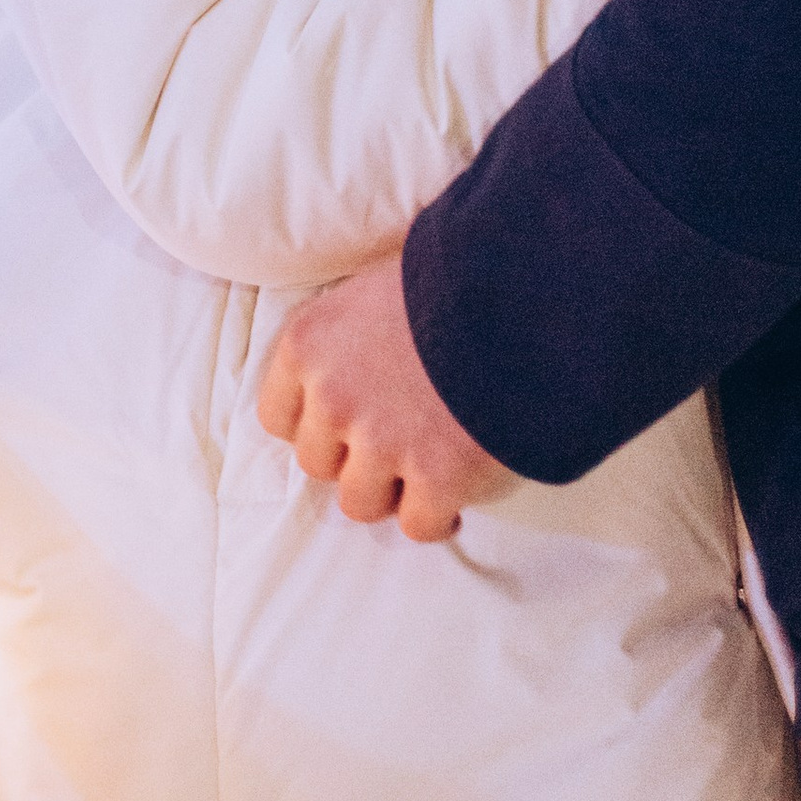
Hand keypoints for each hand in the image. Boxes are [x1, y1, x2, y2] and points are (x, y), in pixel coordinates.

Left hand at [258, 256, 511, 541]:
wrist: (522, 290)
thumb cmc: (454, 276)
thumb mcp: (379, 286)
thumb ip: (349, 334)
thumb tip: (349, 359)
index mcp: (309, 342)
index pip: (278, 416)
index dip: (316, 423)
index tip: (345, 421)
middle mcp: (333, 396)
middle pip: (318, 464)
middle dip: (354, 456)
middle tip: (395, 439)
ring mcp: (381, 442)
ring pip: (360, 502)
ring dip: (392, 489)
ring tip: (426, 464)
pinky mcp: (435, 477)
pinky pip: (418, 524)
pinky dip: (438, 514)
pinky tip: (458, 492)